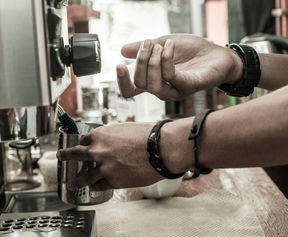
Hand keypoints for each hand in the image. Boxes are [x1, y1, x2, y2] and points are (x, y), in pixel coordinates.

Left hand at [56, 123, 163, 190]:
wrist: (160, 148)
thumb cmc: (147, 135)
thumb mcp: (125, 129)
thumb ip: (113, 137)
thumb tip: (111, 143)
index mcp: (100, 135)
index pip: (85, 140)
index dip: (83, 144)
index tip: (81, 146)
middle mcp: (97, 150)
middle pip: (75, 154)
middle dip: (65, 155)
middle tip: (61, 156)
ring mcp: (103, 167)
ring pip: (83, 176)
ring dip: (76, 181)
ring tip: (71, 183)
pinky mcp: (112, 181)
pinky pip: (99, 186)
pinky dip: (96, 187)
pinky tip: (94, 188)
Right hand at [117, 34, 242, 99]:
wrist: (219, 53)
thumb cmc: (193, 51)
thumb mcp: (163, 44)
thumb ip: (143, 49)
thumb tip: (122, 50)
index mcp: (154, 80)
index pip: (132, 91)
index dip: (122, 82)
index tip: (119, 65)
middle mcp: (163, 88)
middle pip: (140, 84)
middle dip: (140, 61)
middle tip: (147, 43)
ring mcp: (175, 90)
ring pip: (153, 85)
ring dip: (152, 62)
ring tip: (159, 45)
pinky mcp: (189, 86)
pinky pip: (171, 76)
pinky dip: (167, 60)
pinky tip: (170, 46)